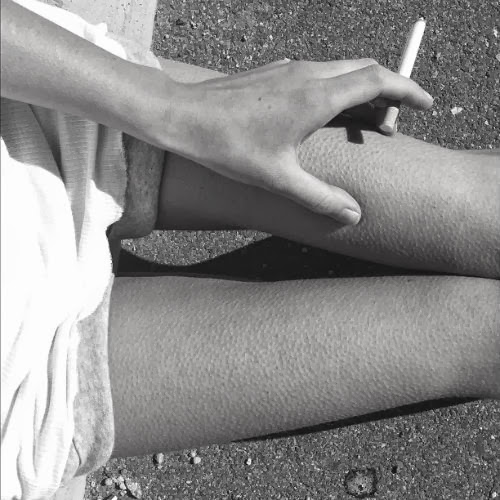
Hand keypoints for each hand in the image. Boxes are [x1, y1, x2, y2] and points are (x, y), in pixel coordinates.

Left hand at [158, 59, 432, 224]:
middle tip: (392, 123)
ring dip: (362, 90)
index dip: (408, 91)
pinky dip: (337, 88)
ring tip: (365, 120)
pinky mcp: (275, 72)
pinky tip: (326, 113)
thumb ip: (319, 197)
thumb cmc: (227, 145)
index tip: (426, 104)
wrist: (183, 117)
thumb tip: (354, 214)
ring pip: (342, 70)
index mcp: (317, 96)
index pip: (379, 80)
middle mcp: (308, 74)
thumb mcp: (278, 179)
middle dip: (388, 91)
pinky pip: (319, 73)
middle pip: (365, 70)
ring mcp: (290, 69)